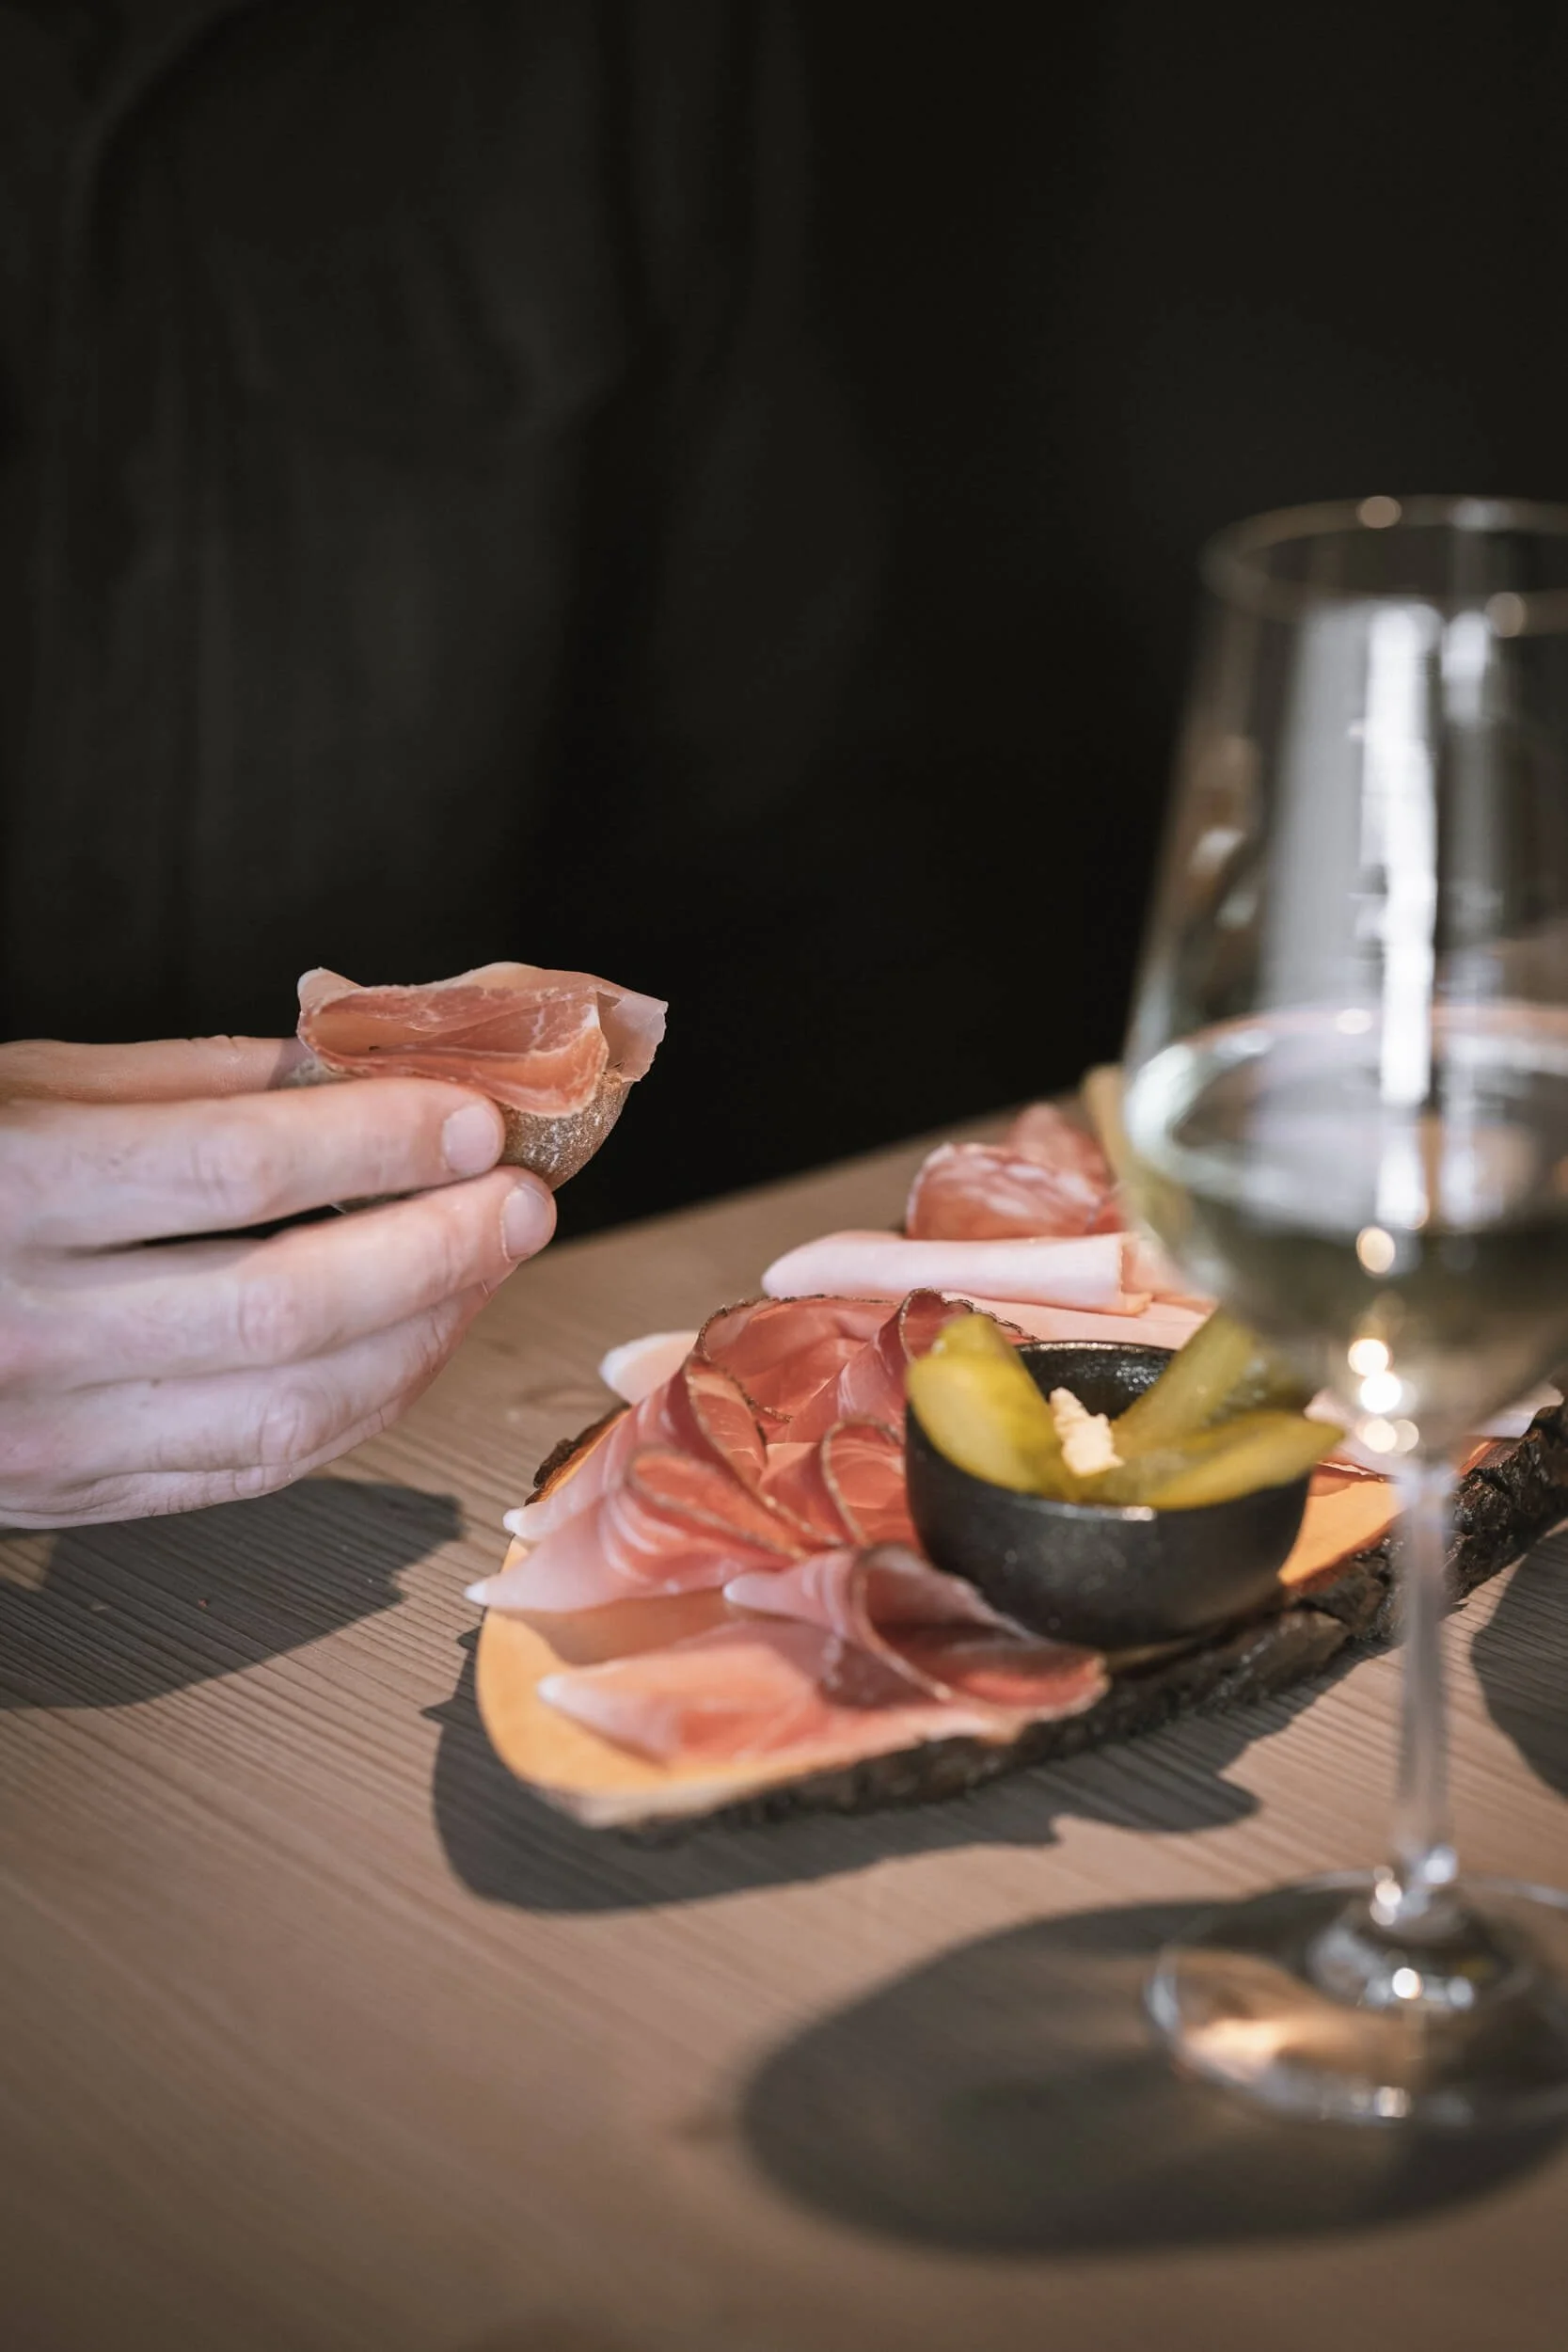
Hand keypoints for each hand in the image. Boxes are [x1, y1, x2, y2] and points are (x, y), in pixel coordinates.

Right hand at [0, 1036, 554, 1526]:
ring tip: (488, 1264)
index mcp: (0, 1189)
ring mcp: (48, 1436)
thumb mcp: (12, 1090)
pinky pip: (262, 1469)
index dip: (375, 1142)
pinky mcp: (78, 1499)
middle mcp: (19, 1328)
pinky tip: (417, 1340)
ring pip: (293, 1410)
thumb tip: (350, 1070)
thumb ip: (180, 1083)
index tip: (473, 1115)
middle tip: (521, 1197)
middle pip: (285, 1304)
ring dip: (425, 1336)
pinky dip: (365, 1406)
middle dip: (436, 1248)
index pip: (234, 1169)